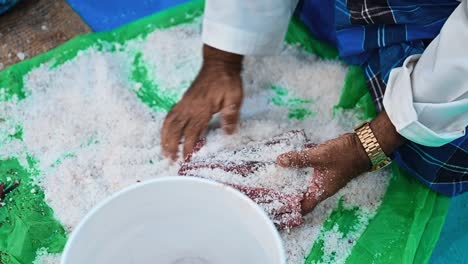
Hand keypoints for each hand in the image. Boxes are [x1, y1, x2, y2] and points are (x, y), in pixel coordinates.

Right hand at [162, 45, 243, 159]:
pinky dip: (166, 125)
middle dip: (171, 145)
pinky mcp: (184, 99)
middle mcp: (189, 107)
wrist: (219, 63)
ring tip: (164, 150)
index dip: (188, 147)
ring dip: (165, 137)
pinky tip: (166, 132)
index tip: (186, 159)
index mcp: (201, 109)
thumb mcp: (235, 98)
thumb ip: (231, 116)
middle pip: (175, 129)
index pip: (192, 132)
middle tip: (170, 159)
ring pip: (170, 122)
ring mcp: (185, 103)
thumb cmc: (228, 81)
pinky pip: (171, 114)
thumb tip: (228, 133)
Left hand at [277, 112, 404, 213]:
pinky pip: (309, 173)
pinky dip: (300, 171)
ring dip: (294, 182)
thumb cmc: (344, 155)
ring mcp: (324, 178)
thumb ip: (300, 159)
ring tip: (278, 179)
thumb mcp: (319, 156)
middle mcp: (322, 187)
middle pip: (303, 197)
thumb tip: (280, 161)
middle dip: (289, 195)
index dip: (292, 209)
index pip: (305, 207)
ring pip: (306, 184)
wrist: (363, 146)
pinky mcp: (325, 169)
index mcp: (321, 191)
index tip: (277, 206)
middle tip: (273, 191)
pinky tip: (292, 164)